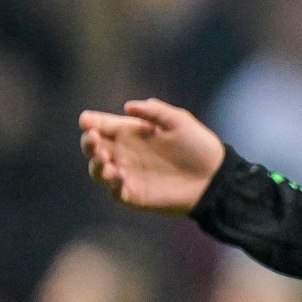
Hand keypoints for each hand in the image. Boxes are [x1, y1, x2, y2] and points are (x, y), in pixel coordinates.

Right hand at [80, 100, 225, 214]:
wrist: (214, 177)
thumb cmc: (198, 146)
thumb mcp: (180, 121)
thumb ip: (156, 112)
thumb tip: (128, 107)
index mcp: (131, 133)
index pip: (103, 125)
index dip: (91, 122)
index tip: (86, 120)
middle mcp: (124, 153)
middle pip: (94, 147)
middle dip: (89, 143)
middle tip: (94, 140)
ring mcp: (126, 174)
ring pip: (98, 170)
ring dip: (96, 165)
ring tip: (107, 161)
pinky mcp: (133, 194)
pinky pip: (115, 191)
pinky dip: (112, 185)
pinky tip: (118, 177)